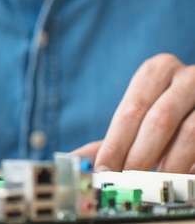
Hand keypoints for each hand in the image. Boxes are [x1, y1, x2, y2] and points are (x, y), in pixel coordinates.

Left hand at [73, 53, 194, 172]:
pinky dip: (193, 165)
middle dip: (141, 156)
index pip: (131, 110)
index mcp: (157, 71)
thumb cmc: (164, 115)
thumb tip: (74, 160)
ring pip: (191, 133)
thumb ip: (111, 140)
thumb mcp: (138, 118)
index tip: (103, 171)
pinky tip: (183, 179)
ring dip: (170, 165)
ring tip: (154, 186)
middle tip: (128, 183)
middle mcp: (187, 76)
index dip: (116, 144)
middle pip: (160, 120)